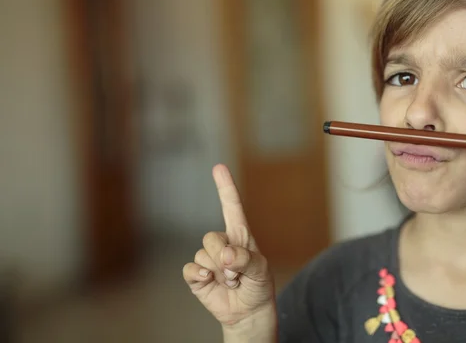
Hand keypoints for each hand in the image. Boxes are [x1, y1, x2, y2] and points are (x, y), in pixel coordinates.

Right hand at [182, 164, 274, 328]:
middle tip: (238, 274)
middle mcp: (222, 243)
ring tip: (231, 281)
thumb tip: (225, 254)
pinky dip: (200, 276)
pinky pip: (190, 269)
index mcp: (240, 235)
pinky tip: (210, 282)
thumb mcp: (260, 271)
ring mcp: (208, 258)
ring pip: (202, 254)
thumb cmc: (258, 285)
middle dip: (224, 258)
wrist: (248, 312)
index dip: (225, 187)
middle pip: (211, 237)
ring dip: (219, 272)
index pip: (231, 207)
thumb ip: (245, 259)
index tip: (219, 167)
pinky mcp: (197, 276)